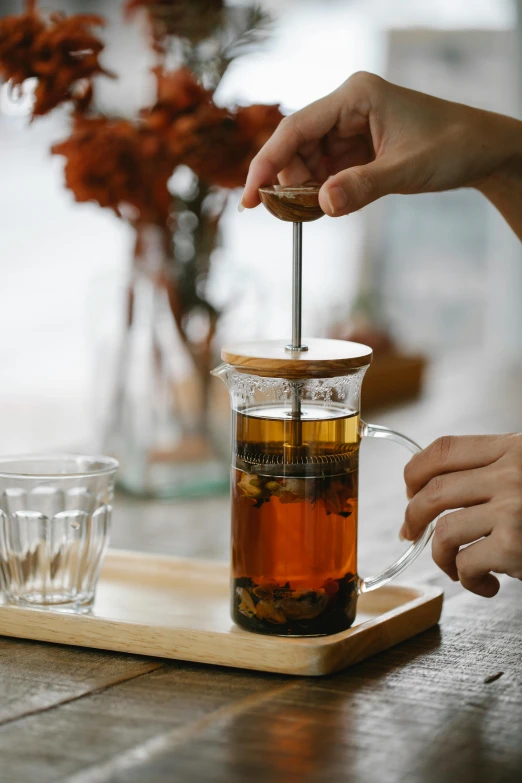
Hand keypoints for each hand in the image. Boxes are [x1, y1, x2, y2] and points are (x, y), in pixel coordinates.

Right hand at [242, 72, 521, 226]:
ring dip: (304, 191)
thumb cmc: (452, 146)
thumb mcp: (407, 169)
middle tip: (287, 217)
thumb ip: (362, 187)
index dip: (267, 163)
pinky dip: (321, 193)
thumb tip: (322, 207)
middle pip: (296, 146)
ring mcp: (350, 129)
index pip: (296, 128)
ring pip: (308, 162)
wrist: (482, 151)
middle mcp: (347, 108)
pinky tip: (326, 207)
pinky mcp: (356, 149)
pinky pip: (325, 172)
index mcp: (355, 96)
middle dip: (288, 182)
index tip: (250, 198)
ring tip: (311, 215)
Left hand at [401, 434, 521, 596]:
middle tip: (412, 534)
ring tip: (456, 567)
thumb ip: (494, 470)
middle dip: (413, 517)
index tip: (410, 491)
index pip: (443, 449)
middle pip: (433, 490)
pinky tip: (487, 584)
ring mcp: (514, 508)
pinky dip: (468, 580)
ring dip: (440, 556)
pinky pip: (466, 563)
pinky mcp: (515, 545)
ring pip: (443, 530)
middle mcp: (511, 473)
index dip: (415, 471)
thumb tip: (431, 490)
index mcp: (512, 448)